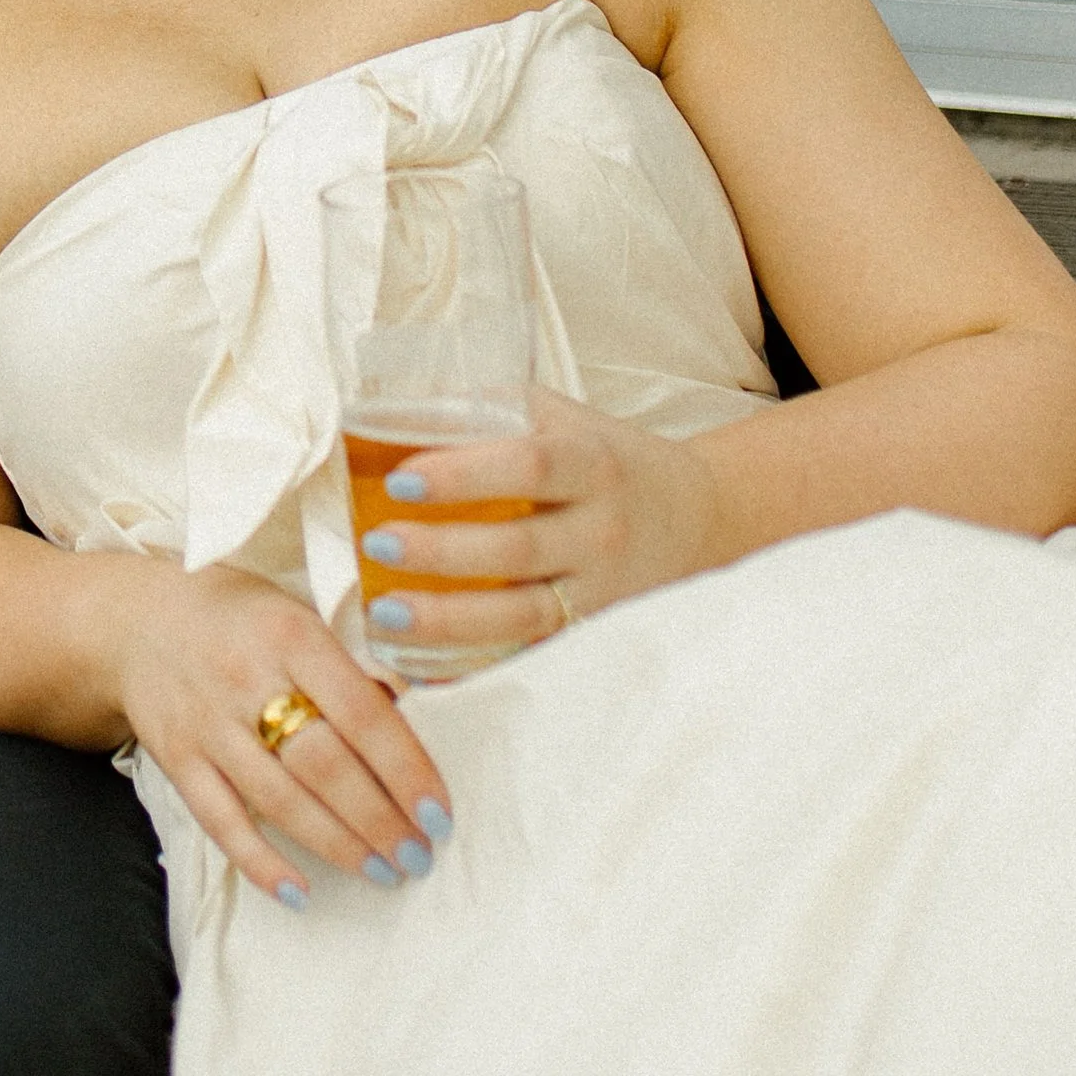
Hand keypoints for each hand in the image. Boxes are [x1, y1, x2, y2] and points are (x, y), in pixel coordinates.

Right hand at [105, 560, 452, 910]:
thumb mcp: (298, 607)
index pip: (361, 712)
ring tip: (382, 871)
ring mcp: (208, 725)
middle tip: (419, 854)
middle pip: (324, 765)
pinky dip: (261, 863)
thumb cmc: (239, 615)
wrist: (137, 619)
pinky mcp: (178, 760)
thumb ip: (351, 657)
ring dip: (337, 845)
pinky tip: (299, 892)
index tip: (438, 812)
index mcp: (290, 634)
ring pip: (279, 801)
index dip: (405, 768)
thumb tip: (421, 704)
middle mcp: (246, 680)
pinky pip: (221, 822)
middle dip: (379, 819)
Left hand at [356, 387, 717, 665]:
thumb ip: (490, 409)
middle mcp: (602, 531)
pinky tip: (425, 670)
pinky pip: (533, 656)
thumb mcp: (562, 418)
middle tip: (378, 543)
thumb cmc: (606, 457)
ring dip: (449, 619)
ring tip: (385, 613)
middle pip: (520, 548)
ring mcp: (601, 592)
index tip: (401, 478)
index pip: (529, 467)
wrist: (697, 516)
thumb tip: (389, 404)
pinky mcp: (594, 636)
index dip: (464, 474)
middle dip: (443, 551)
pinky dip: (479, 668)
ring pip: (526, 616)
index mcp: (591, 465)